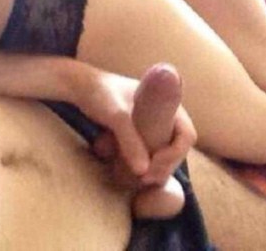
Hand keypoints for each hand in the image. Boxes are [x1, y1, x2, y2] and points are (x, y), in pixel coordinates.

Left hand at [86, 68, 195, 186]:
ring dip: (155, 167)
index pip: (186, 134)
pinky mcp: (139, 130)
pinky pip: (149, 150)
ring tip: (140, 179)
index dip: (175, 154)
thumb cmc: (100, 94)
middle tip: (146, 178)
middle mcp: (165, 113)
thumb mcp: (116, 116)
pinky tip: (130, 171)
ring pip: (163, 150)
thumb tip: (144, 171)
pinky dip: (144, 161)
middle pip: (176, 146)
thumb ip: (130, 141)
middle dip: (165, 165)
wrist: (79, 86)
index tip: (154, 165)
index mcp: (169, 104)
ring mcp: (152, 122)